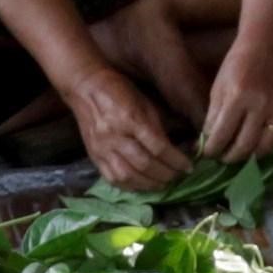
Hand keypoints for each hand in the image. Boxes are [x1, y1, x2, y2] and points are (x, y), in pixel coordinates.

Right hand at [60, 61, 187, 190]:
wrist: (84, 87)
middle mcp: (114, 136)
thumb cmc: (119, 90)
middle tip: (178, 176)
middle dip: (166, 174)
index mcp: (130, 118)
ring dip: (149, 184)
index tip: (189, 166)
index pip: (158, 147)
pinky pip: (112, 178)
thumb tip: (175, 150)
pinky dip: (130, 186)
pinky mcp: (94, 156)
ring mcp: (102, 148)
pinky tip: (142, 186)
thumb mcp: (144, 103)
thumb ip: (158, 128)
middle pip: (144, 164)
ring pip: (128, 175)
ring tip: (163, 184)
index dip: (176, 160)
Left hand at [200, 34, 272, 165]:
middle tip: (223, 158)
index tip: (207, 154)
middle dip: (229, 157)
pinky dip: (266, 146)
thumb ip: (214, 116)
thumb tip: (208, 142)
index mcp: (238, 96)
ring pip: (263, 148)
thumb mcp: (219, 87)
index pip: (222, 135)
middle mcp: (261, 105)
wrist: (267, 44)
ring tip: (239, 154)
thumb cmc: (238, 64)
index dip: (212, 149)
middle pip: (243, 146)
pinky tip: (256, 144)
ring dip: (248, 156)